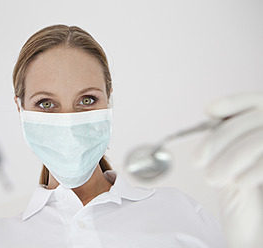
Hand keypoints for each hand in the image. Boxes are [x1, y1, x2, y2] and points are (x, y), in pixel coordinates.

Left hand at [195, 92, 262, 247]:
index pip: (253, 103)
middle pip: (250, 120)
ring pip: (257, 140)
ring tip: (212, 177)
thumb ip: (224, 147)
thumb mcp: (229, 170)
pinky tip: (237, 182)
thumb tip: (209, 121)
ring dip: (230, 158)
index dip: (232, 103)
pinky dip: (252, 170)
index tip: (208, 110)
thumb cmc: (246, 200)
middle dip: (219, 139)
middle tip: (198, 160)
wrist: (259, 230)